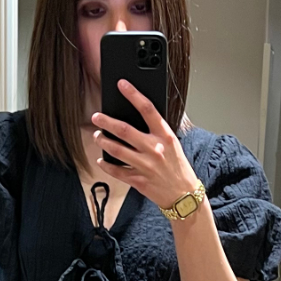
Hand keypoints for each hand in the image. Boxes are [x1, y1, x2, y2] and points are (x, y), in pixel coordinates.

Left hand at [91, 80, 201, 209]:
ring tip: (97, 136)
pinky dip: (106, 165)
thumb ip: (158, 131)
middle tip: (96, 116)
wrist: (184, 196)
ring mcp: (145, 165)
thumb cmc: (179, 169)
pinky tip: (101, 160)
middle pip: (124, 130)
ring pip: (116, 149)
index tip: (122, 84)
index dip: (133, 94)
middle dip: (106, 121)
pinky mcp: (138, 180)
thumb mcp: (173, 145)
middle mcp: (154, 149)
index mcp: (165, 136)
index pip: (148, 110)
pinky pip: (116, 171)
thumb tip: (140, 116)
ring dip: (103, 141)